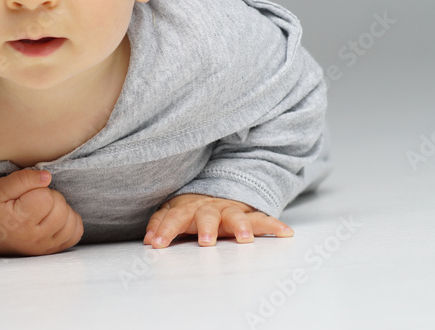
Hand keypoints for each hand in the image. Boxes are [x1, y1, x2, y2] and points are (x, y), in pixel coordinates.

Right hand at [0, 169, 83, 256]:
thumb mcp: (0, 188)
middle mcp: (35, 237)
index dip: (39, 188)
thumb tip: (47, 176)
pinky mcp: (54, 249)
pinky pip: (76, 234)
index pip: (46, 197)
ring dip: (63, 209)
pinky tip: (57, 217)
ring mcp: (46, 246)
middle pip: (61, 209)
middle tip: (35, 199)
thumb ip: (23, 179)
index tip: (27, 193)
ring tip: (46, 208)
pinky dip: (71, 222)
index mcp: (20, 221)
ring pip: (71, 221)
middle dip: (52, 197)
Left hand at [143, 193, 293, 247]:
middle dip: (206, 228)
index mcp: (188, 208)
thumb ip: (160, 223)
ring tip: (245, 239)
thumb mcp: (174, 212)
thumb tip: (148, 239)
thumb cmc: (193, 208)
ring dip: (241, 227)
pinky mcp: (249, 216)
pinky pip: (263, 220)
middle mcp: (210, 208)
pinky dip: (274, 226)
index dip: (165, 229)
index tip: (156, 244)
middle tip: (205, 242)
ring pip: (236, 216)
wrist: (218, 191)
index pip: (174, 217)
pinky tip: (285, 232)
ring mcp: (230, 211)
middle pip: (207, 216)